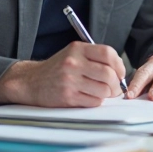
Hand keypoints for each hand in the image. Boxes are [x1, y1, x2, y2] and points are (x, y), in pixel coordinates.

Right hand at [0, 41, 125, 106]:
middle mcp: (73, 63)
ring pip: (103, 90)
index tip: (120, 72)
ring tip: (101, 92)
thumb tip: (119, 71)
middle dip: (116, 84)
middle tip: (115, 87)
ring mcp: (70, 80)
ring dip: (106, 94)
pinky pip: (94, 101)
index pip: (107, 53)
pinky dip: (96, 101)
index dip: (119, 65)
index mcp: (77, 49)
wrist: (32, 82)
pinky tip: (89, 97)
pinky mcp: (68, 97)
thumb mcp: (73, 54)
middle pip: (109, 74)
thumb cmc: (57, 68)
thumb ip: (94, 57)